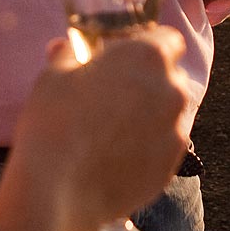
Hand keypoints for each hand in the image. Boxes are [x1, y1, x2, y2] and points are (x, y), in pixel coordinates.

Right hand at [4, 27, 189, 230]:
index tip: (127, 59)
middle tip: (114, 96)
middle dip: (148, 84)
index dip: (148, 47)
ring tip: (113, 132)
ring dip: (151, 116)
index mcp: (147, 56)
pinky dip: (149, 147)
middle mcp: (171, 89)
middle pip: (170, 78)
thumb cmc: (53, 123)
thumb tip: (63, 48)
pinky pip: (165, 147)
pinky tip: (117, 156)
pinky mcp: (172, 165)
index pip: (168, 40)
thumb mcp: (52, 77)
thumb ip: (66, 56)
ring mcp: (176, 129)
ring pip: (169, 114)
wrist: (57, 190)